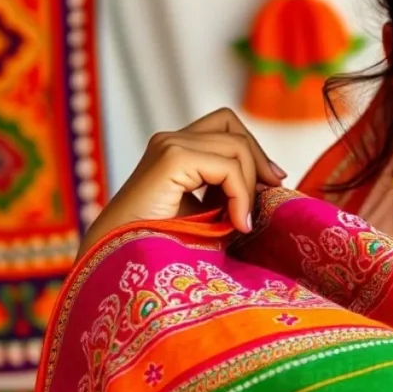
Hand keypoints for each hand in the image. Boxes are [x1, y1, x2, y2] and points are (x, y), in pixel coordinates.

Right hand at [79, 108, 285, 254]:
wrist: (118, 263)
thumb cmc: (162, 245)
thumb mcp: (207, 212)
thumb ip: (232, 191)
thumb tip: (274, 180)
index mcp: (176, 149)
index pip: (227, 128)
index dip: (255, 151)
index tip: (273, 181)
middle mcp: (171, 140)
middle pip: (234, 129)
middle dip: (259, 160)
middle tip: (272, 191)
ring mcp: (169, 145)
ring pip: (236, 145)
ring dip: (249, 185)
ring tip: (242, 221)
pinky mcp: (171, 158)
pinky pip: (228, 167)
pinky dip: (241, 195)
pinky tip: (237, 223)